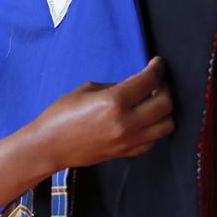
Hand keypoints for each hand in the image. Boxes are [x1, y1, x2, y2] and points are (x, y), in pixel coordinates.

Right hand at [34, 57, 174, 168]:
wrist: (49, 146)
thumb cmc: (61, 115)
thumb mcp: (86, 90)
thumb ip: (115, 86)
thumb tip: (135, 85)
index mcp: (114, 102)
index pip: (149, 81)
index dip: (157, 68)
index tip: (158, 64)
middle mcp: (126, 122)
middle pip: (165, 103)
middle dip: (165, 88)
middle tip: (156, 82)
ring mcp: (128, 140)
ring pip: (167, 124)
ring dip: (165, 110)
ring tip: (153, 102)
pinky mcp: (127, 153)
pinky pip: (154, 140)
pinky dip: (155, 128)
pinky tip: (145, 120)